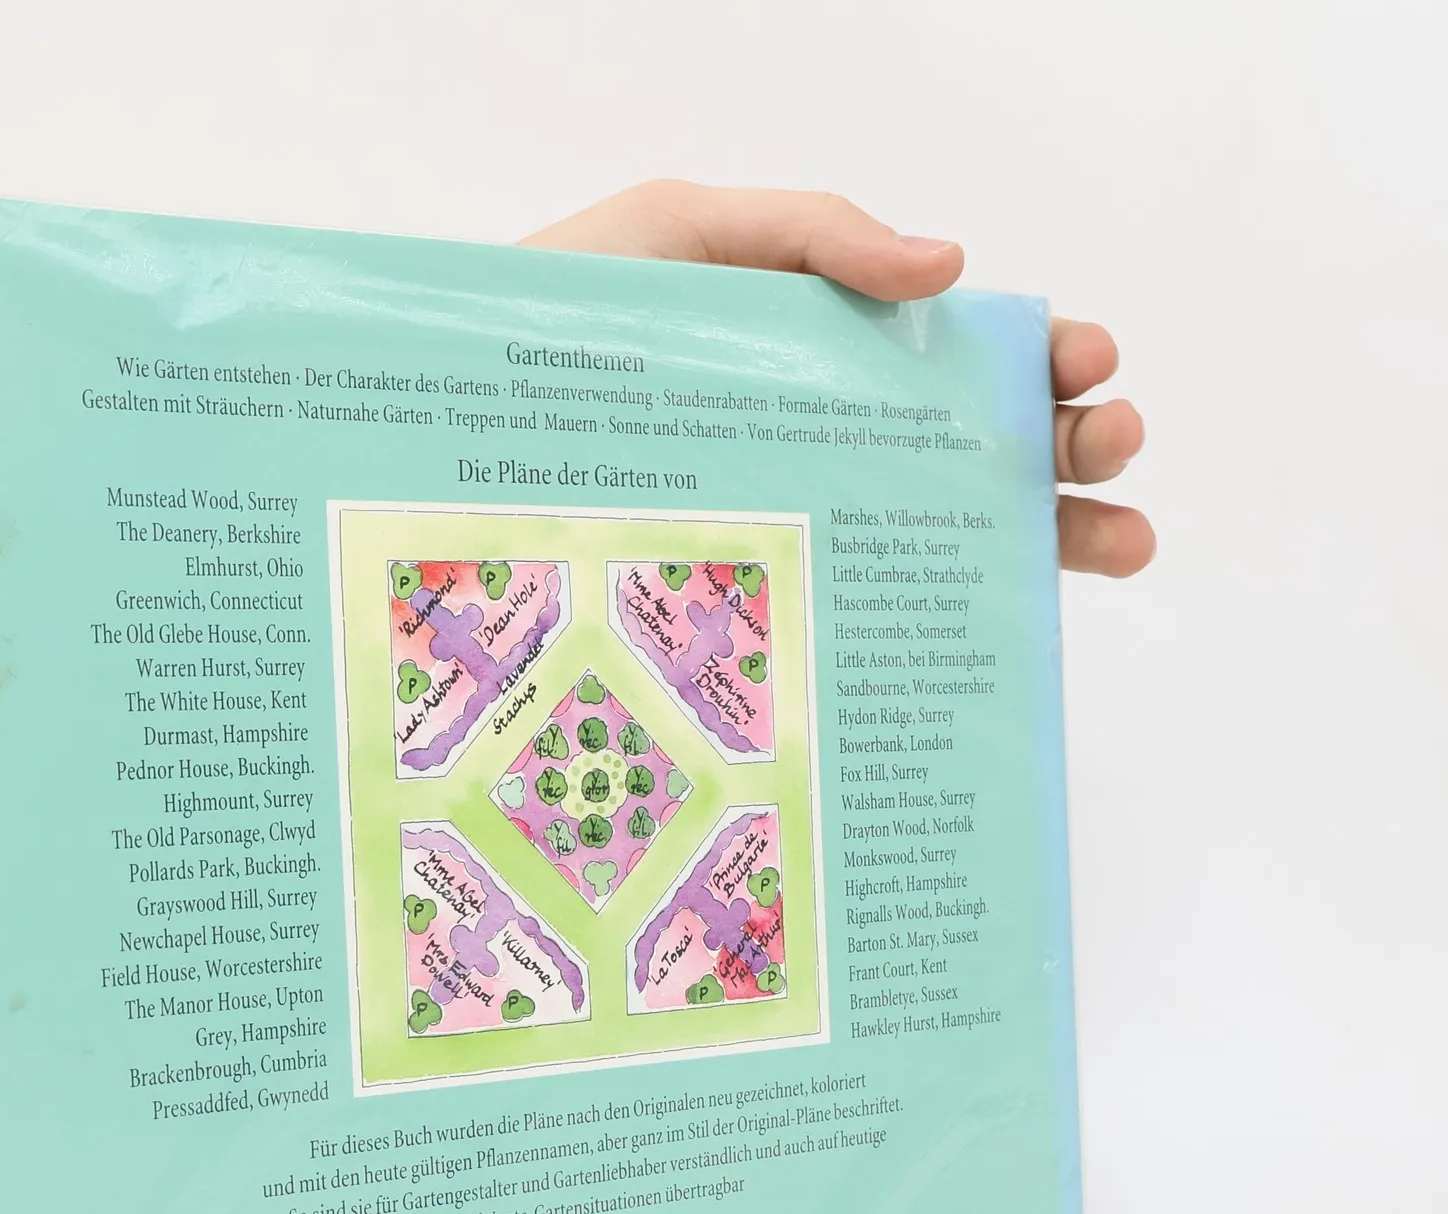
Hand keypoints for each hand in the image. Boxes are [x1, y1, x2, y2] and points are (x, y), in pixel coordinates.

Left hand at [523, 182, 1153, 578]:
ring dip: (1046, 536)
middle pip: (977, 450)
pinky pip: (857, 616)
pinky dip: (941, 631)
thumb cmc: (555, 314)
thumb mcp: (677, 234)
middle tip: (1112, 451)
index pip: (960, 355)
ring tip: (1114, 543)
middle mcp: (825, 444)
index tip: (1088, 367)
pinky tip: (1004, 634)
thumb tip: (951, 266)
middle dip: (1069, 446)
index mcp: (822, 351)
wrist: (446, 423)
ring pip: (941, 541)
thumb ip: (808, 236)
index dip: (1039, 358)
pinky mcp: (751, 595)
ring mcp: (794, 523)